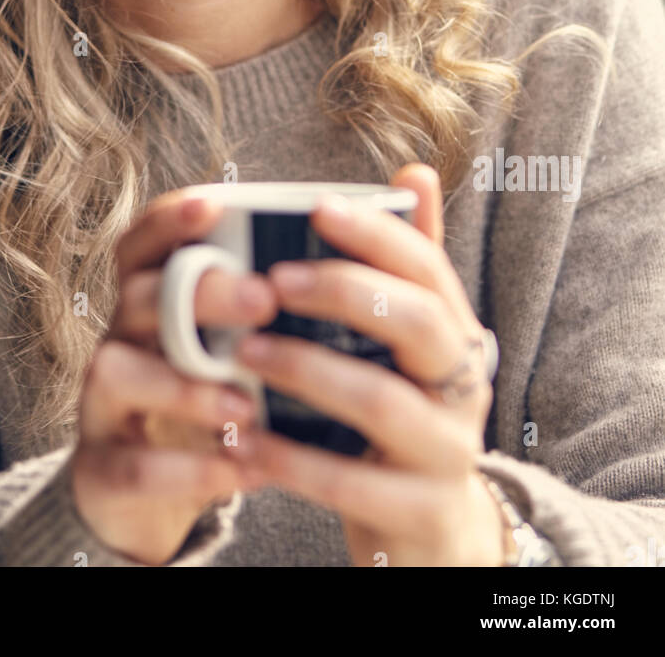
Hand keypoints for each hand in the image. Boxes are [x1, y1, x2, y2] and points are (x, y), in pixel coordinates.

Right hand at [69, 188, 279, 564]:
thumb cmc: (214, 405)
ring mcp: (101, 407)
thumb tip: (354, 256)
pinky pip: (133, 466)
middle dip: (199, 292)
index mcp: (151, 303)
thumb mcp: (234, 353)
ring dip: (185, 386)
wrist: (150, 504)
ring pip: (116, 372)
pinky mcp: (101, 473)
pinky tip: (246, 470)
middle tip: (262, 299)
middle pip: (139, 296)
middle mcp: (119, 342)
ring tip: (248, 405)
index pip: (143, 244)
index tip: (215, 204)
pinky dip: (193, 470)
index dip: (170, 220)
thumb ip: (271, 310)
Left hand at [230, 164, 505, 566]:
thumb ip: (404, 264)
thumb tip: (415, 171)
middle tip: (272, 280)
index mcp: (455, 333)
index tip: (315, 208)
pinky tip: (244, 439)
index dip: (375, 233)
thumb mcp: (408, 343)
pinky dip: (292, 459)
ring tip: (244, 353)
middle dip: (345, 292)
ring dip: (308, 371)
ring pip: (384, 402)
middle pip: (421, 323)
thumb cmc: (402, 415)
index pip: (427, 267)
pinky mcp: (419, 512)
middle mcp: (463, 386)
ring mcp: (447, 452)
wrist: (430, 534)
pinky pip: (351, 483)